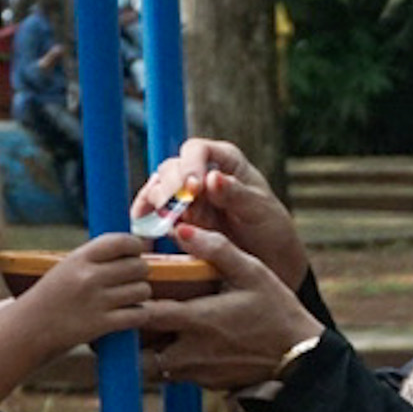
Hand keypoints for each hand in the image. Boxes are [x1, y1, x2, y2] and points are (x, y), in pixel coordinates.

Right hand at [13, 231, 153, 352]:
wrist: (28, 329)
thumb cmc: (51, 297)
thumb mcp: (67, 268)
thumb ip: (95, 258)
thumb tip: (133, 248)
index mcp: (79, 258)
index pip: (121, 242)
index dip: (135, 246)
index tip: (135, 252)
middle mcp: (89, 277)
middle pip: (138, 266)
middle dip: (140, 273)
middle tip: (131, 279)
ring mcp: (96, 301)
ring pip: (142, 290)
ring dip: (141, 295)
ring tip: (128, 298)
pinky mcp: (102, 324)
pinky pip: (139, 314)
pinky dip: (140, 314)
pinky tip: (130, 314)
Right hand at [136, 137, 306, 287]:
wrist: (270, 261)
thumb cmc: (271, 229)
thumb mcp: (260, 211)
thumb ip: (236, 194)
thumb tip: (212, 177)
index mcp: (225, 160)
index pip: (198, 150)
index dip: (191, 165)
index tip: (193, 187)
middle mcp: (201, 172)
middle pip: (173, 168)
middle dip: (171, 186)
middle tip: (175, 207)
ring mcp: (186, 195)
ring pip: (159, 188)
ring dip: (158, 202)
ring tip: (166, 219)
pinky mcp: (177, 218)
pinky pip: (154, 212)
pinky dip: (146, 216)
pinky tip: (141, 224)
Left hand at [136, 222, 321, 387]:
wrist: (301, 358)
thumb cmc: (278, 312)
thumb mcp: (253, 273)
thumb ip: (217, 249)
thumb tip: (182, 229)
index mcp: (199, 320)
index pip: (145, 315)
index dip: (129, 303)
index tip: (126, 291)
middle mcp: (192, 351)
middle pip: (138, 350)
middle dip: (129, 334)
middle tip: (126, 315)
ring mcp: (197, 372)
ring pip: (151, 367)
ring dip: (146, 351)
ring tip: (148, 330)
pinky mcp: (206, 384)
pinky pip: (174, 375)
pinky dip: (167, 362)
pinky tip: (177, 344)